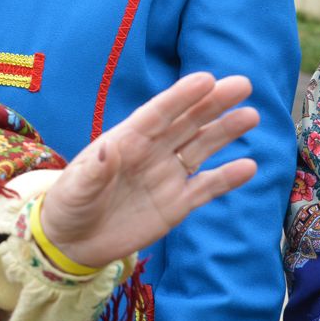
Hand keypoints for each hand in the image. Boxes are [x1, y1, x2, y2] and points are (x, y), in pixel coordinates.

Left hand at [38, 72, 257, 269]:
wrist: (73, 241)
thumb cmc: (69, 205)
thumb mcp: (76, 189)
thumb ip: (94, 172)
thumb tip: (107, 150)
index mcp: (126, 140)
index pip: (158, 113)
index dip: (181, 96)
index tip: (205, 79)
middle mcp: (151, 152)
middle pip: (187, 123)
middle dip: (213, 103)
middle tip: (242, 84)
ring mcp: (166, 176)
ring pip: (201, 148)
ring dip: (225, 132)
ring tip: (251, 115)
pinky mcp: (176, 205)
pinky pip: (206, 188)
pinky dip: (227, 179)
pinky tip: (249, 167)